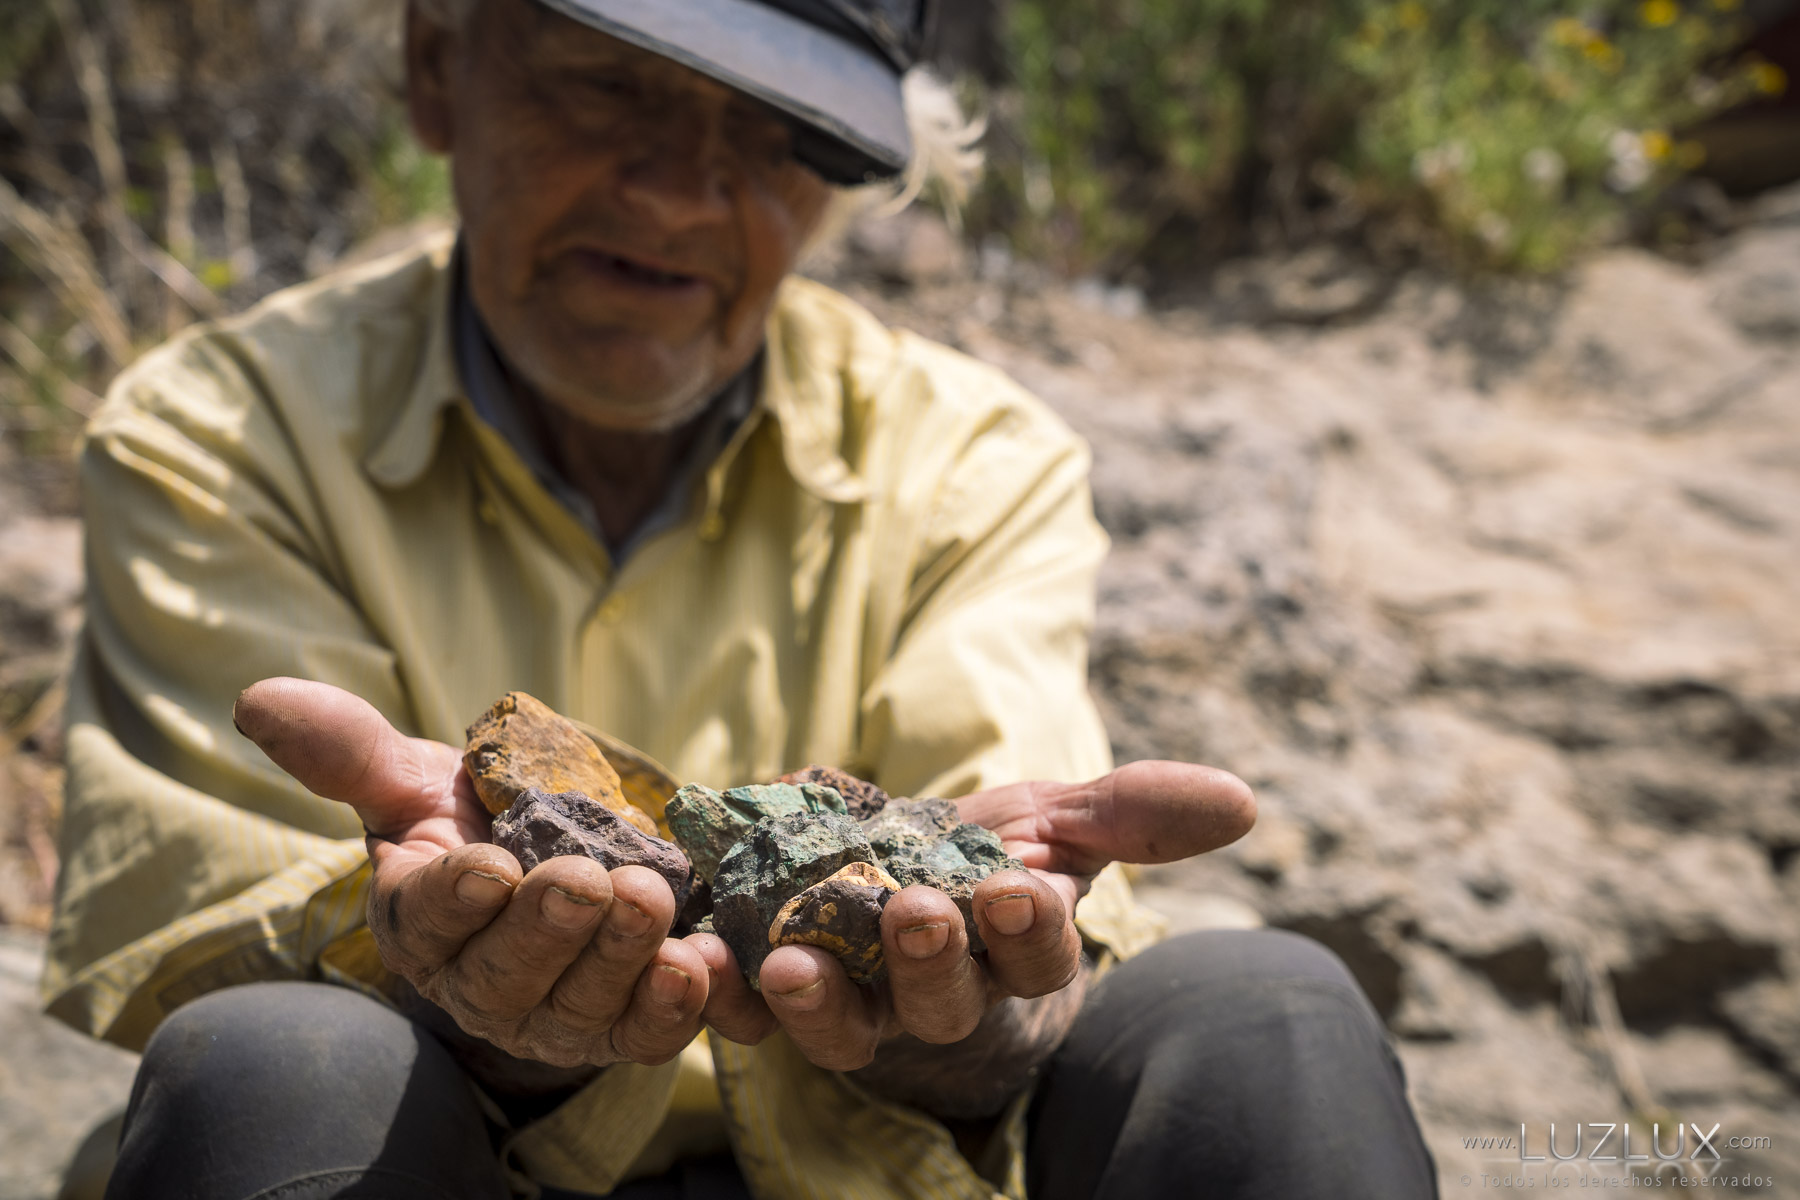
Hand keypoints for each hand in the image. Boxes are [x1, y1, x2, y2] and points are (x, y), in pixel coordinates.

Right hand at [233, 678, 709, 1073]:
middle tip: (586, 881)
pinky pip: (647, 1032)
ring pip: (583, 1004)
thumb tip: (259, 700)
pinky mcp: (623, 1026)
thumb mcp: (415, 778)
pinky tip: (700, 962)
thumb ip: (348, 749)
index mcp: (419, 924)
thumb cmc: (476, 819)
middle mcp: (480, 985)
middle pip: (508, 973)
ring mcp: (555, 1015)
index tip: (488, 867)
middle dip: (549, 928)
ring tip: (649, 900)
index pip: (427, 920)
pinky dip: (678, 1003)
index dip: (456, 898)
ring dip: (620, 956)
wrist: (560, 857)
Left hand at [693, 761, 1255, 1070]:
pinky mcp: (779, 1002)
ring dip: (819, 1002)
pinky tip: (699, 963)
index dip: (1030, 931)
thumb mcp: (1063, 819)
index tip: (1021, 887)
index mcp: (1013, 958)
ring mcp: (857, 1007)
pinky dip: (724, 996)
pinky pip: (751, 1016)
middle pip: (942, 1002)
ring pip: (845, 1028)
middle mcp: (938, 1000)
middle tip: (917, 910)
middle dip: (930, 960)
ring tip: (791, 961)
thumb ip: (1135, 813)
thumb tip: (1244, 802)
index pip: (1035, 959)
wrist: (895, 870)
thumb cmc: (993, 853)